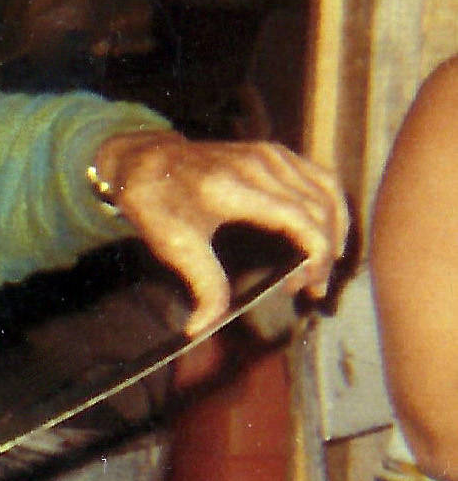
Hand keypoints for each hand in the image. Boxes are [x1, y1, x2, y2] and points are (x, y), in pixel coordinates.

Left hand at [92, 130, 347, 334]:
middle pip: (319, 209)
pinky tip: (326, 232)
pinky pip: (319, 177)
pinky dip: (331, 206)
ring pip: (327, 191)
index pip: (300, 220)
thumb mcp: (174, 246)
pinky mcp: (273, 151)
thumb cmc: (157, 203)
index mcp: (234, 187)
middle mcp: (258, 164)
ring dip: (335, 229)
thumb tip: (201, 328)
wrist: (144, 161)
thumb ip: (200, 285)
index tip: (306, 287)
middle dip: (324, 253)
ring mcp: (269, 153)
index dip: (315, 257)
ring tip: (322, 265)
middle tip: (308, 288)